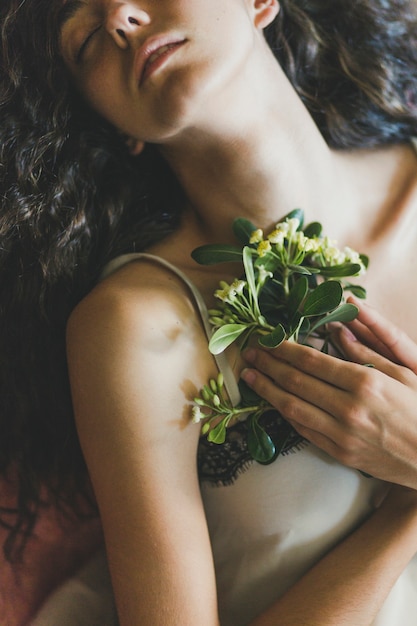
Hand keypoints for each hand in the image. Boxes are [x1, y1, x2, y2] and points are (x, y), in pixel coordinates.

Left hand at [241, 298, 416, 488]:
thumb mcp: (402, 373)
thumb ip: (366, 351)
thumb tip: (337, 330)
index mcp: (365, 382)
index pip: (312, 361)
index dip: (284, 349)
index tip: (268, 340)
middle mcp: (348, 408)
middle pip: (296, 382)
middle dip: (268, 365)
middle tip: (249, 354)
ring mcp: (342, 434)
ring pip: (292, 408)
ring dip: (267, 390)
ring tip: (249, 377)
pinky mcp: (340, 453)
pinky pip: (304, 430)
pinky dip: (285, 414)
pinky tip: (273, 401)